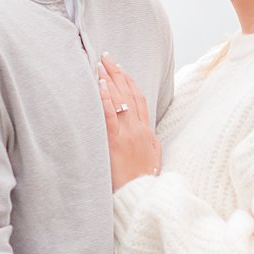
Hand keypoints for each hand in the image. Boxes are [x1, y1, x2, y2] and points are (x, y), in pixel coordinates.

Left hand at [98, 53, 160, 189]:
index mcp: (148, 132)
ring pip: (120, 100)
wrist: (142, 196)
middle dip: (118, 73)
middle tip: (107, 57)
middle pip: (129, 94)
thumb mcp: (153, 158)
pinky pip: (110, 116)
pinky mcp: (116, 142)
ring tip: (100, 64)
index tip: (121, 69)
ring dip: (110, 79)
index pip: (140, 99)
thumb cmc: (144, 181)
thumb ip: (148, 141)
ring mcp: (128, 134)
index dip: (130, 82)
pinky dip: (106, 98)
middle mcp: (139, 129)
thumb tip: (145, 131)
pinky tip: (100, 84)